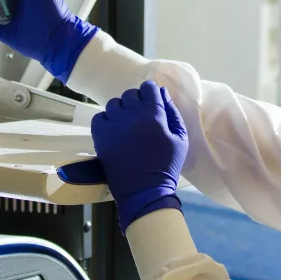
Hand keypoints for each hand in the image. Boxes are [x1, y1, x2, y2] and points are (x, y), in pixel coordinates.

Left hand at [91, 81, 188, 233]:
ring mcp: (114, 124)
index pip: (148, 87)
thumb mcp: (180, 138)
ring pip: (114, 104)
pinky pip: (99, 117)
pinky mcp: (100, 136)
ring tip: (126, 125)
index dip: (150, 93)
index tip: (151, 102)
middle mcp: (132, 115)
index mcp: (154, 114)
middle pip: (130, 94)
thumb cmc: (166, 166)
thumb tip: (163, 93)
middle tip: (140, 117)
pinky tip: (114, 131)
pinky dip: (106, 120)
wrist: (144, 192)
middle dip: (136, 102)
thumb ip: (173, 113)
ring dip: (121, 110)